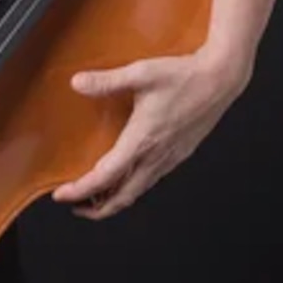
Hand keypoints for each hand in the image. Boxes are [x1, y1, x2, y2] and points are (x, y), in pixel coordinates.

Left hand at [51, 46, 250, 219]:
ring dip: (114, 199)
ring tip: (94, 196)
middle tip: (74, 205)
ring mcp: (170, 158)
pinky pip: (150, 180)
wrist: (220, 79)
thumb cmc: (184, 76)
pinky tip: (124, 177)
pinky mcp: (179, 154)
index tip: (61, 195)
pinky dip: (131, 187)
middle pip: (122, 197)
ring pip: (138, 191)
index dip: (81, 190)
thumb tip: (76, 83)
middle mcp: (156, 155)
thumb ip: (107, 81)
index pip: (106, 177)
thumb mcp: (141, 73)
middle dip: (96, 208)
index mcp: (143, 140)